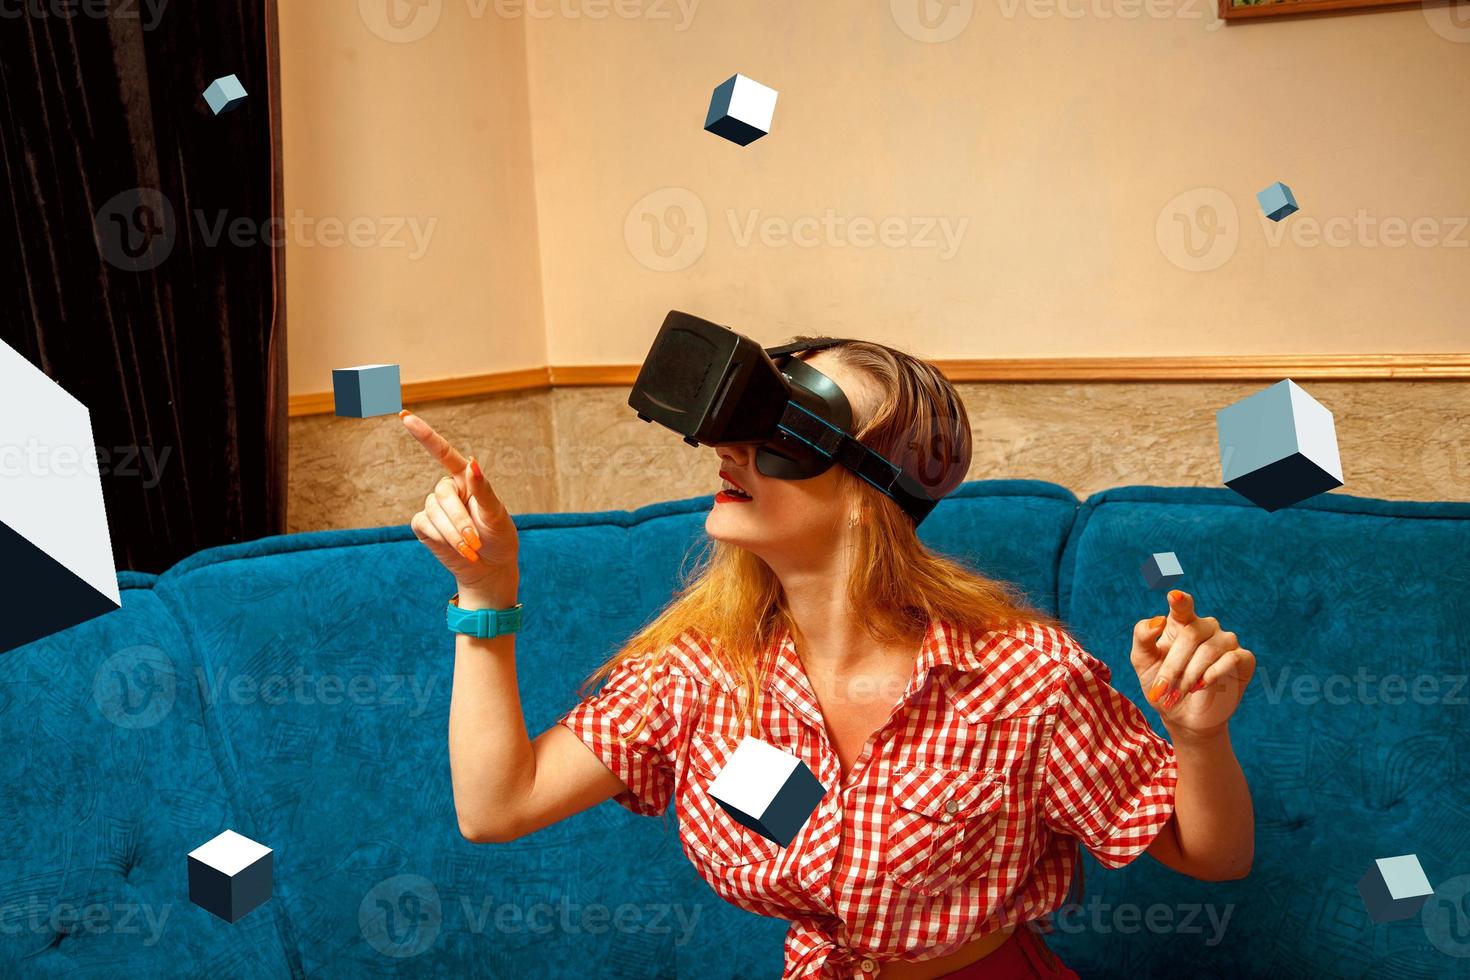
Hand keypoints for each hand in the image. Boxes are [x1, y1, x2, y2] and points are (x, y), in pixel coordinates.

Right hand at [401, 410, 519, 592]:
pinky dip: (442, 539)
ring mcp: (434, 507)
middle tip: (475, 542)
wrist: (490, 568)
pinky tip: (456, 549)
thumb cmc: (499, 538)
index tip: (404, 416)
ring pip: (434, 513)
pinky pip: (426, 525)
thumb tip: (473, 462)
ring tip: (471, 548)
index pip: (443, 452)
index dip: (424, 435)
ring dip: (453, 534)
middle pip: (443, 496)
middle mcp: (448, 489)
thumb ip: (483, 489)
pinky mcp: (424, 525)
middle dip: (459, 521)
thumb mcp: (497, 514)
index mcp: (467, 479)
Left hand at [1130, 589, 1255, 741]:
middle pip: (1190, 634)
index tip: (1174, 596)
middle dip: (1173, 665)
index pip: (1182, 605)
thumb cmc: (1162, 684)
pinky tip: (1203, 685)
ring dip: (1190, 675)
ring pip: (1209, 650)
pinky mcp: (1244, 659)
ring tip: (1182, 691)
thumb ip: (1143, 638)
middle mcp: (1206, 626)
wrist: (1182, 716)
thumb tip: (1158, 620)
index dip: (1180, 600)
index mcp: (1181, 622)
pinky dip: (1214, 674)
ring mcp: (1226, 641)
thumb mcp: (1144, 662)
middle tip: (1163, 688)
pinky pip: (1231, 659)